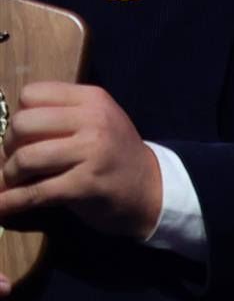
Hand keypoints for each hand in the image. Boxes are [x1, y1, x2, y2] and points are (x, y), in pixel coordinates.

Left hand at [0, 83, 163, 286]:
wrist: (151, 190)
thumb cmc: (114, 155)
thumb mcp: (95, 123)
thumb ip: (60, 117)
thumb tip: (4, 134)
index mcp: (92, 99)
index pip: (32, 94)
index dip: (20, 116)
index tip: (26, 137)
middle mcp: (94, 120)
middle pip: (23, 124)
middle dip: (9, 147)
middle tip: (16, 163)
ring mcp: (93, 152)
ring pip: (25, 158)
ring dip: (10, 175)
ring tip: (14, 183)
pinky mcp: (87, 184)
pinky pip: (36, 192)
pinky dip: (12, 201)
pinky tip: (3, 206)